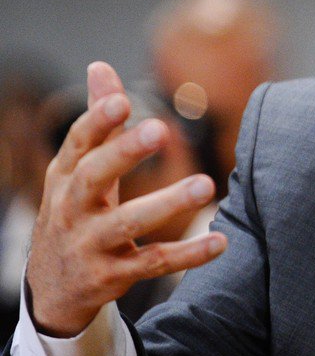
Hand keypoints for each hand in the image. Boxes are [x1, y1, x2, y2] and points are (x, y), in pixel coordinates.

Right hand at [26, 62, 227, 336]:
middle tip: (161, 128)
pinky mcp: (112, 276)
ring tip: (206, 184)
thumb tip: (100, 66)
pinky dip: (188, 254)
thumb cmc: (74, 212)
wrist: (53, 289)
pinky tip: (221, 241)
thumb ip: (98, 121)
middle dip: (125, 152)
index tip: (123, 99)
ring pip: (128, 223)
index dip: (98, 120)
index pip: (79, 143)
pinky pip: (154, 263)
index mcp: (66, 176)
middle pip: (95, 176)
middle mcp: (72, 209)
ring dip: (167, 203)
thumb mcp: (77, 169)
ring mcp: (90, 245)